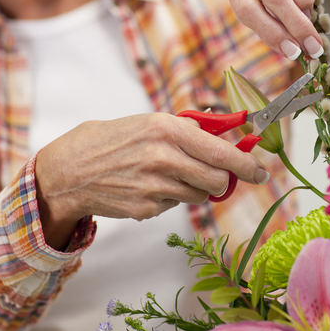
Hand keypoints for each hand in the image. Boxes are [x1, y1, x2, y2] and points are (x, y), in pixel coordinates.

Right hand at [34, 113, 269, 248]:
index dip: (246, 164)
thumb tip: (224, 127)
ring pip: (199, 195)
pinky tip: (149, 186)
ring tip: (171, 175)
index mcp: (167, 129)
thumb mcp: (150, 122)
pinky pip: (175, 206)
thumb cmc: (112, 140)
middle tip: (217, 176)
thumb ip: (188, 128)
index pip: (220, 152)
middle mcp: (163, 157)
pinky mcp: (146, 208)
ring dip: (195, 188)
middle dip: (222, 180)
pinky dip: (171, 198)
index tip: (260, 171)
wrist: (70, 170)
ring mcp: (154, 186)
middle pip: (217, 180)